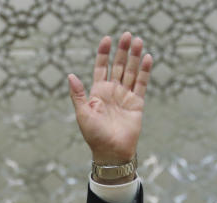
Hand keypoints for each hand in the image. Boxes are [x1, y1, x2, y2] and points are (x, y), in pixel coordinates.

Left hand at [68, 33, 151, 163]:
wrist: (111, 152)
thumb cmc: (94, 135)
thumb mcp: (82, 114)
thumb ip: (78, 94)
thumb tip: (70, 75)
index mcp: (97, 92)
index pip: (101, 68)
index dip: (104, 53)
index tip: (107, 39)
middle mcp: (112, 91)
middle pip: (118, 66)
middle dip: (122, 51)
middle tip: (127, 35)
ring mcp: (125, 96)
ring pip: (131, 72)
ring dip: (134, 57)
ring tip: (138, 41)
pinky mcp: (137, 103)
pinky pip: (142, 84)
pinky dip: (144, 71)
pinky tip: (146, 58)